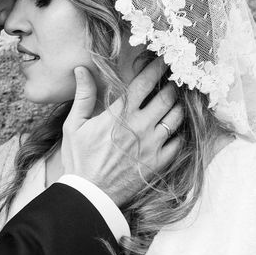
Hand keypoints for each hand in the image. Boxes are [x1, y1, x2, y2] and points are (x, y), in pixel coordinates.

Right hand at [61, 58, 182, 206]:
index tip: (163, 60)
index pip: (144, 84)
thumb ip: (83, 96)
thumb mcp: (74, 125)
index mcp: (120, 114)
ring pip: (176, 117)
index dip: (156, 69)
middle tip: (175, 78)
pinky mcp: (160, 161)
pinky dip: (181, 131)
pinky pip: (179, 141)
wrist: (90, 194)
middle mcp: (140, 126)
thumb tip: (81, 70)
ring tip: (178, 99)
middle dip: (172, 84)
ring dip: (179, 105)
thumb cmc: (79, 159)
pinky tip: (178, 127)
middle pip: (166, 97)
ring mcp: (153, 144)